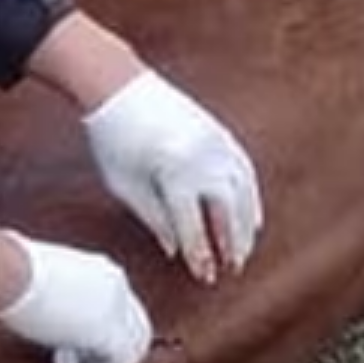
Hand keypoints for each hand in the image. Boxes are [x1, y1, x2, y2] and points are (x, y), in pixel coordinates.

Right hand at [0, 232, 153, 362]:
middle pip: (134, 326)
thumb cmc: (6, 267)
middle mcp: (116, 285)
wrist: (7, 272)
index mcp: (101, 269)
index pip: (117, 306)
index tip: (69, 348)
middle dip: (109, 352)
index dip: (97, 331)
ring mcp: (116, 307)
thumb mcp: (34, 274)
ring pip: (135, 346)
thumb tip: (20, 289)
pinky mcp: (108, 331)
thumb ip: (43, 287)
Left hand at [81, 69, 263, 282]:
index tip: (205, 277)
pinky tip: (251, 217)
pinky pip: (244, 170)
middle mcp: (203, 158)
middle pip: (227, 210)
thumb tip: (176, 251)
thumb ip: (153, 220)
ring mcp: (216, 142)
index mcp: (174, 173)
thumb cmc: (112, 139)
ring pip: (243, 192)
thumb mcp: (124, 186)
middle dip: (232, 243)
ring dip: (246, 224)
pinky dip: (251, 196)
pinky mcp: (219, 132)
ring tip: (243, 250)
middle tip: (232, 268)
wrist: (117, 85)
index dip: (199, 254)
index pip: (193, 225)